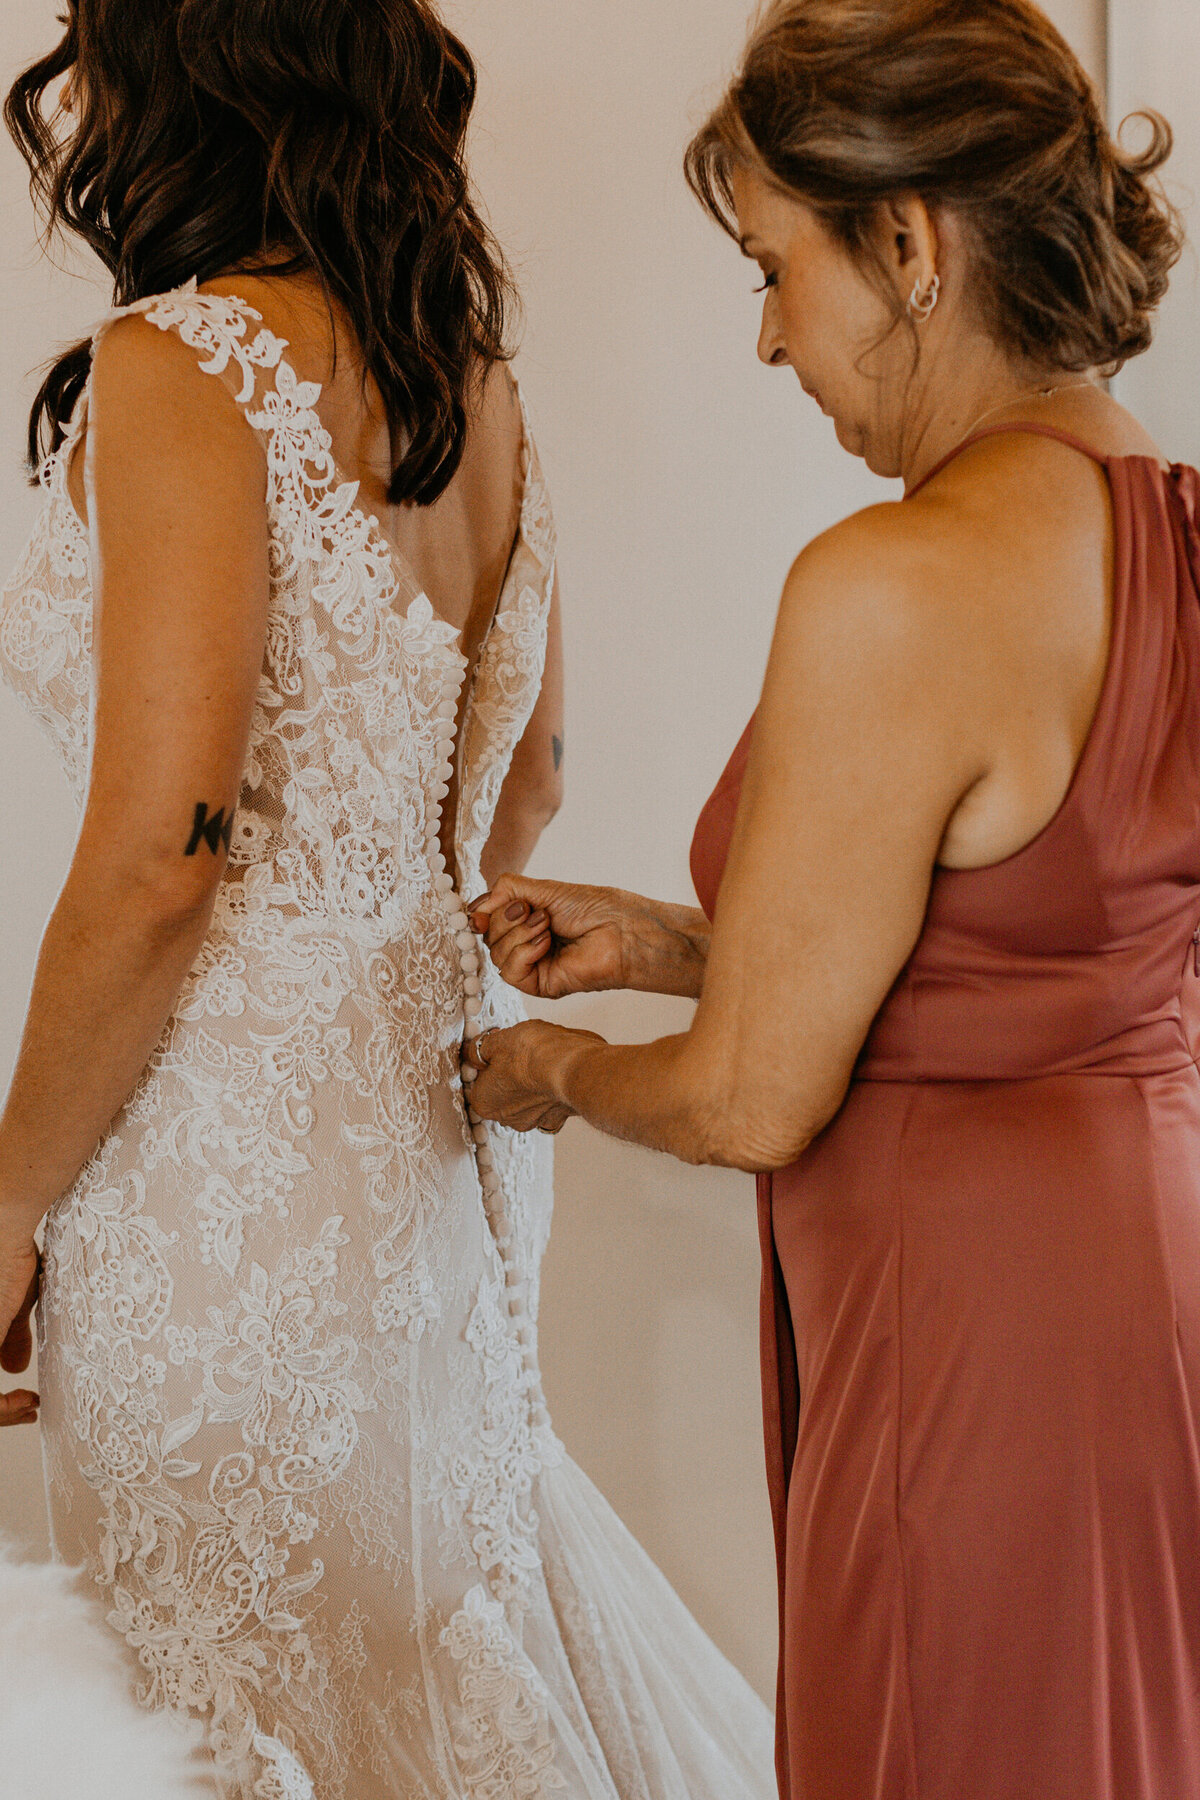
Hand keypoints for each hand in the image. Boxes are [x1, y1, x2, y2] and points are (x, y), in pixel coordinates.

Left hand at [0, 1226, 40, 1428]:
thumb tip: (15, 1365)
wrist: (2, 1228)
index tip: (26, 1398)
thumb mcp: (12, 1303)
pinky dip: (2, 1410)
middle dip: (1, 1411)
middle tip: (27, 1407)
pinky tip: (28, 1402)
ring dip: (2, 1413)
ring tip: (29, 1406)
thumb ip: (11, 1336)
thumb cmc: (7, 1252)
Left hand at [462, 1020, 602, 1132]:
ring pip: (528, 1098)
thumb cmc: (534, 1054)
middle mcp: (507, 1118)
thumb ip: (479, 1049)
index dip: (486, 1061)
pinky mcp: (560, 1117)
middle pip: (502, 1092)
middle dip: (509, 1074)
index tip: (497, 1048)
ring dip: (532, 1082)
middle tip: (520, 1051)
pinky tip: (558, 1070)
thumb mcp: (497, 1040)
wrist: (577, 1067)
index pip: (477, 1081)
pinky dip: (553, 1088)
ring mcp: (535, 1120)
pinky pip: (551, 1101)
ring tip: (543, 1057)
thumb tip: (473, 1051)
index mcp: (484, 1102)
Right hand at [467, 877, 637, 998]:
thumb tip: (473, 910)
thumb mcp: (542, 889)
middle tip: (534, 911)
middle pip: (488, 935)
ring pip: (495, 953)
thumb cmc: (592, 908)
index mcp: (525, 920)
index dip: (481, 913)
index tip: (482, 909)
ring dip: (519, 933)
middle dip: (506, 918)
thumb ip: (505, 891)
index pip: (487, 918)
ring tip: (547, 925)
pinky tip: (545, 944)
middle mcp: (525, 943)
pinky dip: (523, 953)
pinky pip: (509, 972)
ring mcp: (532, 965)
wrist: (621, 930)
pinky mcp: (539, 985)